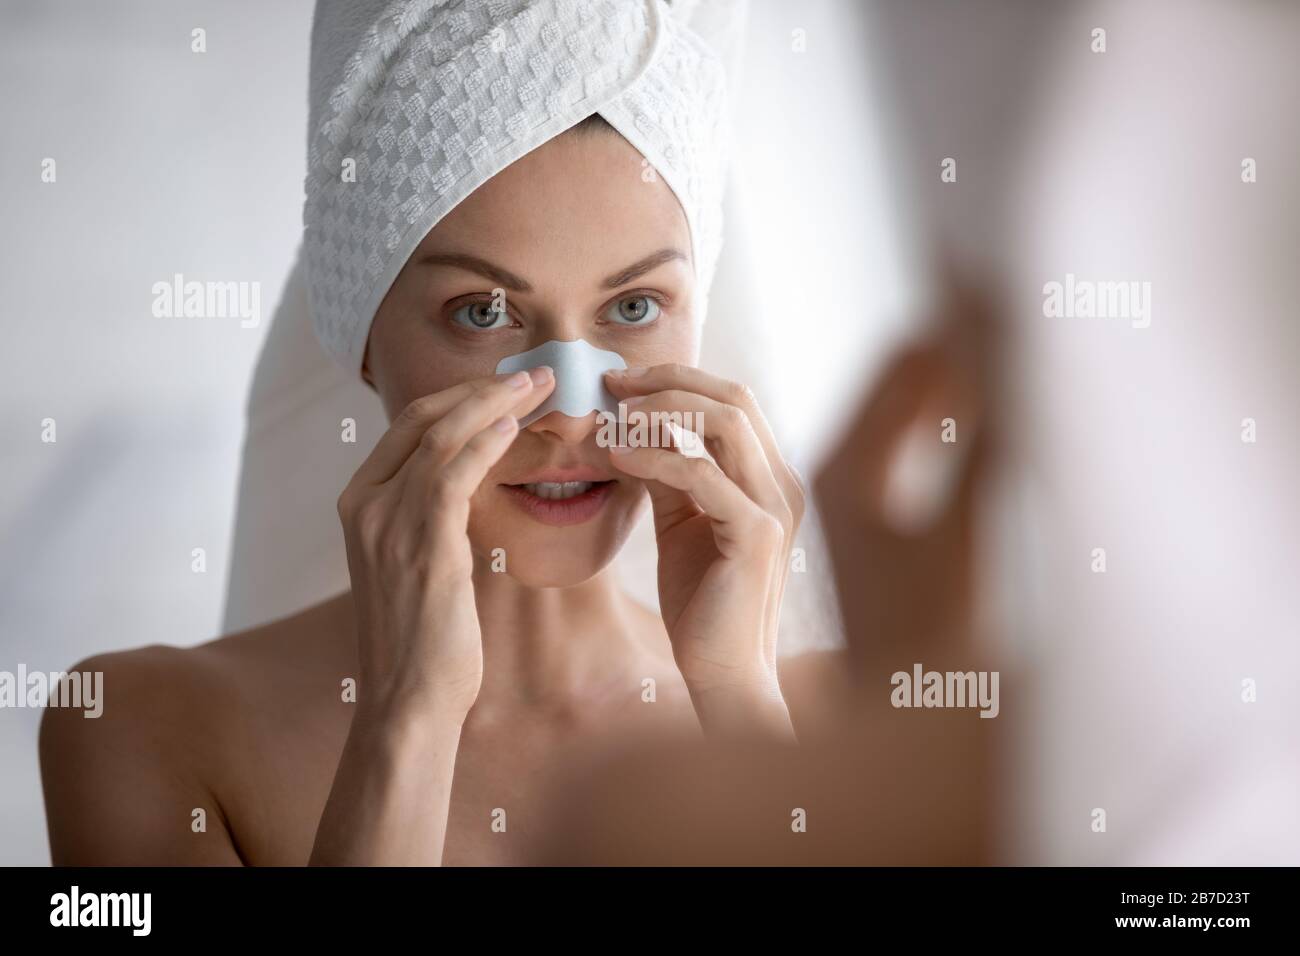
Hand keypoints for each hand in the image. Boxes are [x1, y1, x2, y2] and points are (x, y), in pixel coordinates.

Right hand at [337, 367, 554, 721]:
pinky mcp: (419, 542)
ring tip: (539, 385)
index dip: (459, 398)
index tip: (505, 385)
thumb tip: (469, 484)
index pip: (408, 426)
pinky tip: (517, 425)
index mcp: (359, 503)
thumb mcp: (418, 563)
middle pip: (422, 417)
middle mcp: (364, 503)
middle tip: (532, 373)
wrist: (408, 699)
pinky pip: (452, 471)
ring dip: (495, 403)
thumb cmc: (424, 639)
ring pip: (441, 435)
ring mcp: (385, 520)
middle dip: (480, 389)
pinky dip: (485, 440)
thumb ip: (431, 518)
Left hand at [603, 365, 804, 732]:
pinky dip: (655, 455)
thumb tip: (631, 427)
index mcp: (770, 477)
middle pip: (734, 396)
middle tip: (613, 384)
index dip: (678, 380)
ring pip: (725, 422)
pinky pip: (702, 472)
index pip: (733, 400)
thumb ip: (667, 475)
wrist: (724, 671)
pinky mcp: (757, 534)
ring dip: (661, 409)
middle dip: (668, 380)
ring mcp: (776, 506)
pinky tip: (618, 457)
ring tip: (613, 418)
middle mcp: (783, 483)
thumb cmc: (703, 602)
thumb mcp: (680, 522)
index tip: (622, 382)